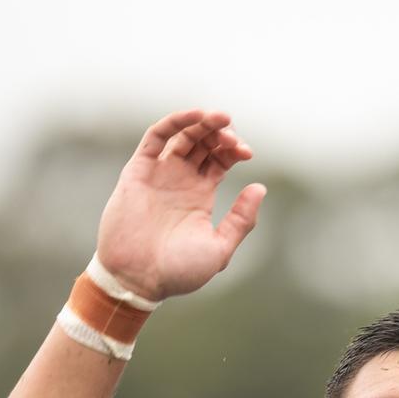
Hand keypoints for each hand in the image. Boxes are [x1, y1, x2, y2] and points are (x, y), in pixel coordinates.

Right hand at [96, 109, 265, 300]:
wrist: (138, 280)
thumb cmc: (178, 272)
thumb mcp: (219, 248)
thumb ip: (241, 220)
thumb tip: (260, 188)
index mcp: (200, 195)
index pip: (220, 159)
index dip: (234, 149)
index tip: (247, 153)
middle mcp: (180, 180)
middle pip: (203, 143)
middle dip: (221, 134)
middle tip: (233, 137)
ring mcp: (159, 174)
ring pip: (182, 136)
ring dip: (202, 122)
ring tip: (221, 118)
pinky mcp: (138, 172)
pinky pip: (155, 138)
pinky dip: (174, 122)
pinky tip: (195, 116)